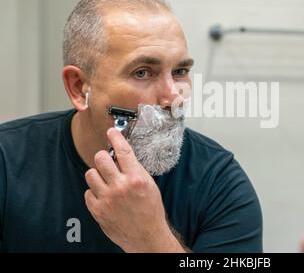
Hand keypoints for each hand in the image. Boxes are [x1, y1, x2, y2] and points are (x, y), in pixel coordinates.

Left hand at [84, 128, 184, 252]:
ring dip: (97, 174)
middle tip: (108, 162)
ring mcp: (106, 199)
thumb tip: (121, 157)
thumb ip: (135, 170)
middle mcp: (120, 187)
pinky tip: (104, 195)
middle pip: (100, 158)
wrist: (146, 235)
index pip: (123, 150)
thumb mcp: (149, 185)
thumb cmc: (151, 211)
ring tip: (105, 180)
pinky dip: (94, 192)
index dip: (115, 137)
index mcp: (136, 178)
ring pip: (90, 173)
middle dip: (103, 157)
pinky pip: (87, 192)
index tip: (111, 132)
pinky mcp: (97, 210)